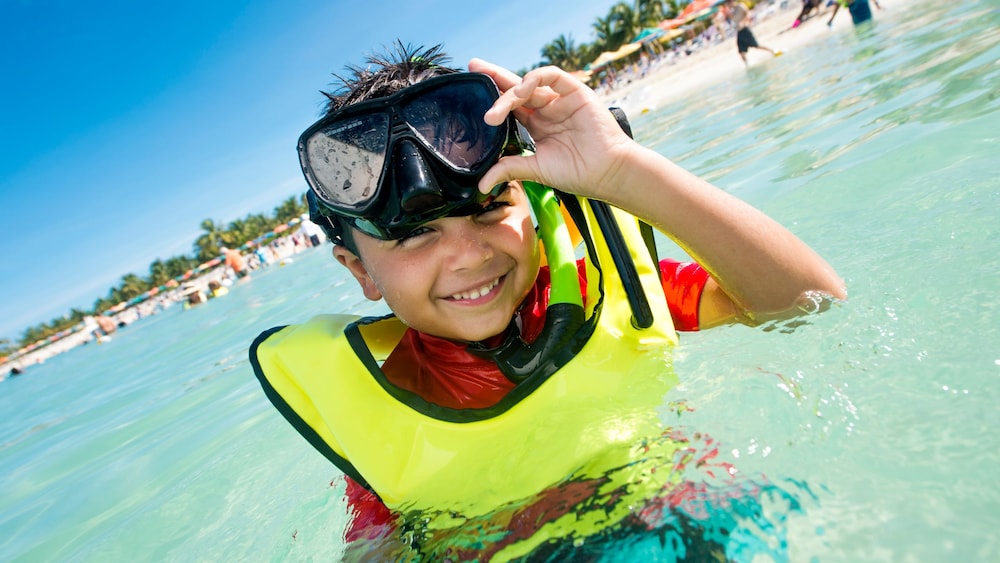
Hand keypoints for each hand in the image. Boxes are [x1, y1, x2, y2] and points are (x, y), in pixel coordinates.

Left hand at [468, 59, 635, 200]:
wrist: (606, 172)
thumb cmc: (577, 172)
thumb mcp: (536, 169)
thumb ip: (510, 169)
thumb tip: (481, 185)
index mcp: (536, 125)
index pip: (509, 106)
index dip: (491, 98)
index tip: (469, 94)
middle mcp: (546, 109)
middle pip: (515, 88)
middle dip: (493, 76)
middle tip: (473, 66)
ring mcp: (560, 99)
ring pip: (528, 83)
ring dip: (509, 92)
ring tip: (494, 113)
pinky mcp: (574, 91)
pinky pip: (551, 75)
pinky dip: (533, 79)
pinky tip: (520, 93)